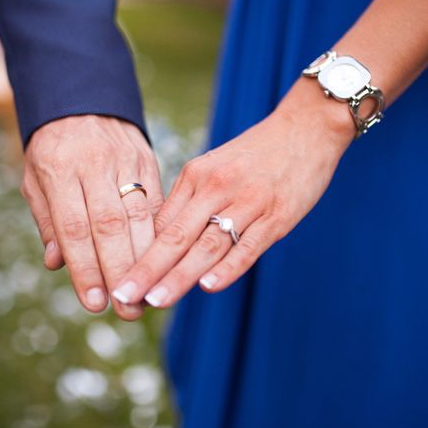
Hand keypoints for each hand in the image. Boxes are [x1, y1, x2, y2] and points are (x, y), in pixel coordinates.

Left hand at [21, 115, 163, 319]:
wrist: (82, 100)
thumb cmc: (52, 148)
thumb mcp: (35, 179)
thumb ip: (47, 220)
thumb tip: (56, 263)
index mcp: (59, 170)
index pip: (74, 227)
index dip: (85, 269)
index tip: (94, 303)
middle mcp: (94, 166)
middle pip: (109, 226)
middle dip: (119, 272)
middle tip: (128, 310)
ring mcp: (125, 161)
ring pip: (139, 216)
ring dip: (145, 259)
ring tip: (150, 294)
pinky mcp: (148, 160)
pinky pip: (157, 201)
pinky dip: (159, 234)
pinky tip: (163, 261)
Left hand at [111, 80, 355, 308]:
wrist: (306, 128)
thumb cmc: (255, 155)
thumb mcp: (214, 168)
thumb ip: (190, 201)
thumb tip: (162, 240)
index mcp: (196, 176)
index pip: (161, 224)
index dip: (140, 256)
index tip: (121, 282)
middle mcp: (216, 188)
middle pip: (177, 236)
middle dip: (148, 269)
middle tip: (123, 297)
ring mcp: (248, 202)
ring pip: (208, 244)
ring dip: (180, 275)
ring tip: (156, 300)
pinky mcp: (277, 215)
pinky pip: (249, 244)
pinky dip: (229, 267)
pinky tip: (208, 286)